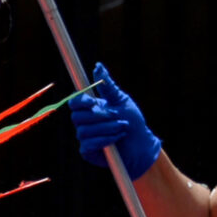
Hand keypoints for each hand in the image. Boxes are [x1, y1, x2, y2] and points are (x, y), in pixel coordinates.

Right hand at [73, 64, 160, 180]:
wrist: (141, 144)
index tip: (93, 101)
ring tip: (122, 128)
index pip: (74, 102)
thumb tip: (98, 66)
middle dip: (100, 116)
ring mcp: (85, 137)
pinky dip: (105, 140)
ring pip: (84, 131)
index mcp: (91, 108)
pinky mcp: (87, 151)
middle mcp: (85, 122)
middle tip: (117, 116)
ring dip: (106, 128)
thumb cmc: (132, 121)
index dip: (80, 101)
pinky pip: (89, 144)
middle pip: (77, 116)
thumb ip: (108, 86)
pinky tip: (117, 138)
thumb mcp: (121, 100)